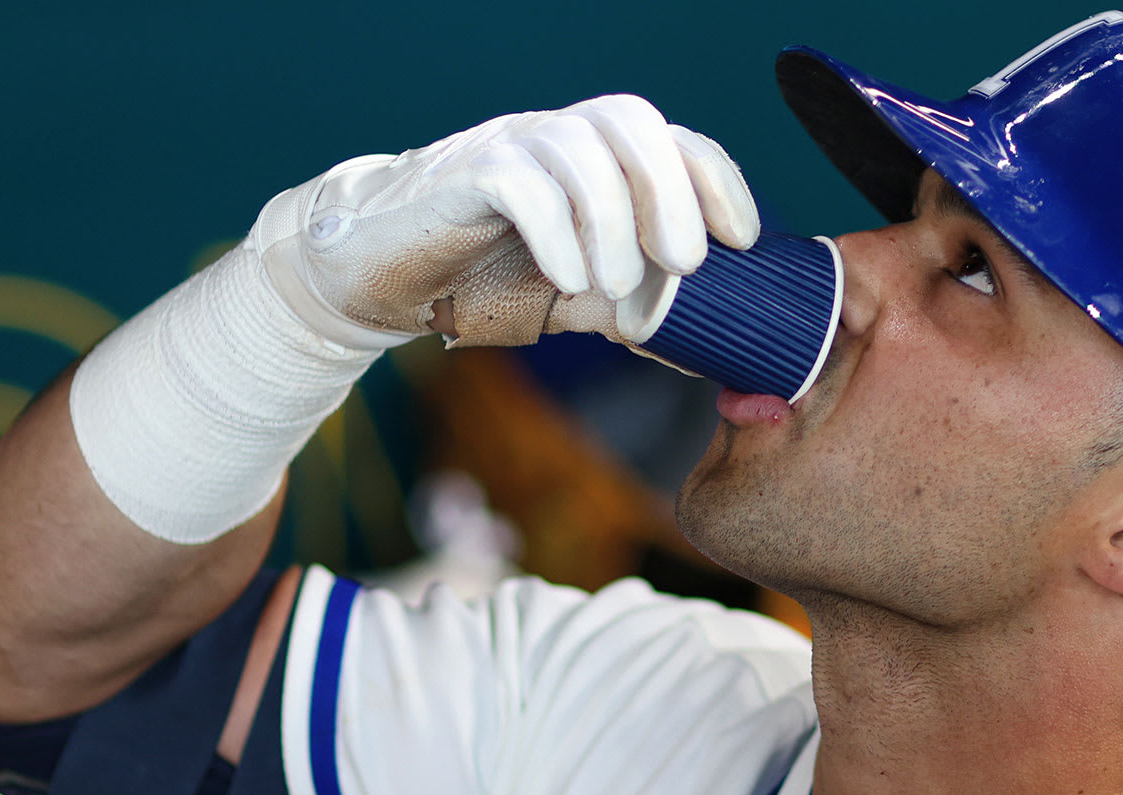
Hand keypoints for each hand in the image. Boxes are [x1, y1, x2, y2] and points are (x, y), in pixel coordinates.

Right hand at [250, 96, 761, 349]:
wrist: (379, 274)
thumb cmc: (486, 276)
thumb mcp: (580, 293)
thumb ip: (640, 305)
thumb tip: (714, 344)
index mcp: (597, 157)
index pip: (672, 138)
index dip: (716, 180)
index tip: (743, 240)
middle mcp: (557, 137)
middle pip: (631, 122)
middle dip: (672, 192)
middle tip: (684, 264)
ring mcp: (507, 147)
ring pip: (578, 147)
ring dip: (614, 220)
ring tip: (617, 284)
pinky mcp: (461, 175)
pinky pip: (519, 180)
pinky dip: (556, 230)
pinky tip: (568, 278)